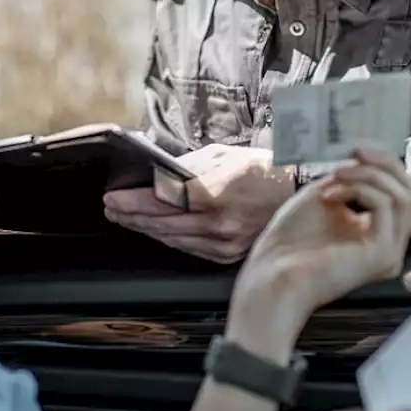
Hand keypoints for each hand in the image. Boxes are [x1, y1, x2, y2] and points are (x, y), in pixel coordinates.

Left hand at [103, 144, 294, 263]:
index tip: (113, 197)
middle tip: (112, 208)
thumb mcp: (221, 156)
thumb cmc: (262, 170)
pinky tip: (156, 231)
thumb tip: (157, 175)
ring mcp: (223, 242)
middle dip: (131, 215)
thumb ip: (187, 168)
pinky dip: (169, 239)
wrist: (298, 193)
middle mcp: (217, 222)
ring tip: (127, 219)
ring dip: (146, 228)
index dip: (133, 201)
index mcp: (215, 193)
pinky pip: (189, 248)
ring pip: (172, 238)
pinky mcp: (228, 254)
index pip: (162, 199)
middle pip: (161, 222)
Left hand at [229, 148, 410, 345]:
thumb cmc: (291, 239)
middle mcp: (391, 244)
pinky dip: (360, 189)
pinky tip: (330, 193)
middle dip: (387, 163)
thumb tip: (372, 157)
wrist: (272, 273)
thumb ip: (355, 178)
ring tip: (335, 173)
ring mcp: (390, 251)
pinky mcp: (382, 254)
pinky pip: (386, 206)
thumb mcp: (327, 195)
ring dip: (369, 174)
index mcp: (380, 234)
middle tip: (356, 149)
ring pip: (402, 196)